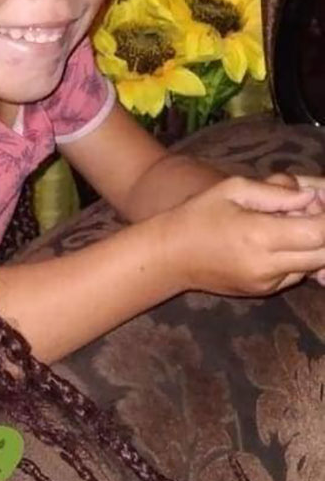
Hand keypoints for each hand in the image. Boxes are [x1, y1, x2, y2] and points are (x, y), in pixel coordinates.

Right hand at [162, 175, 324, 296]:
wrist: (170, 256)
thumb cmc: (198, 215)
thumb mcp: (231, 189)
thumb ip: (275, 192)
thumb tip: (309, 196)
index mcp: (259, 235)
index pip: (319, 231)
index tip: (316, 200)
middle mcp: (267, 265)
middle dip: (324, 231)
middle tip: (307, 211)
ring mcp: (267, 283)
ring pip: (314, 265)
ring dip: (313, 245)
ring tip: (286, 224)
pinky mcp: (263, 291)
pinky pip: (296, 274)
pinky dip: (298, 257)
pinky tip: (276, 241)